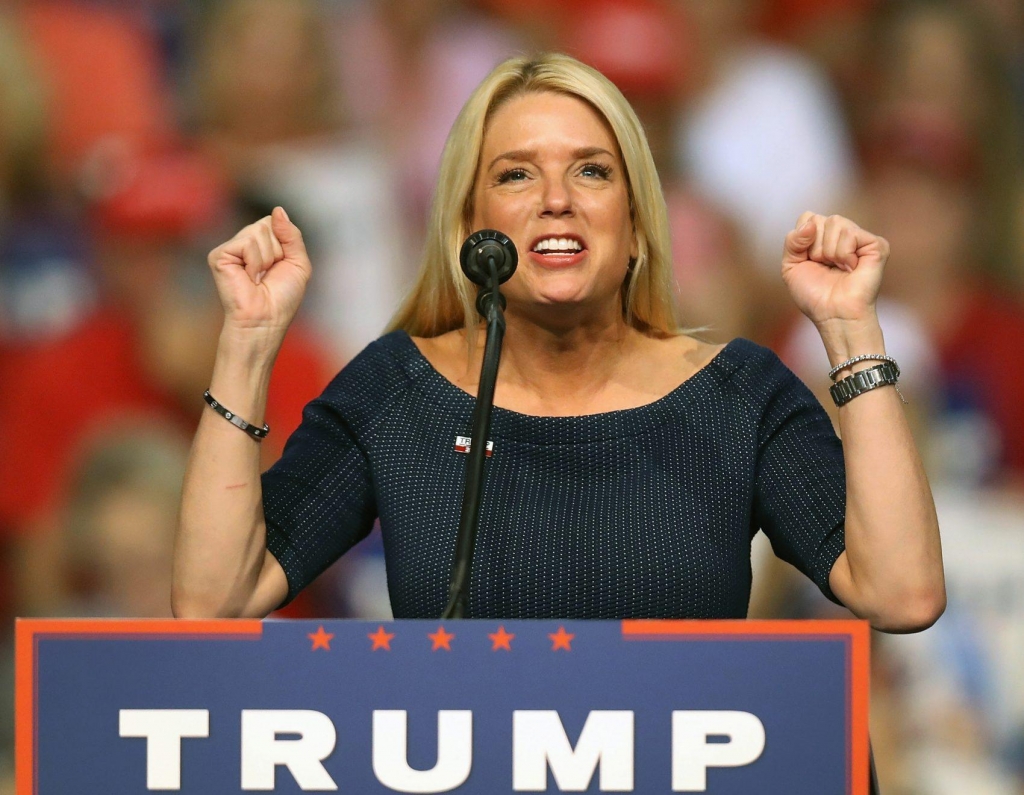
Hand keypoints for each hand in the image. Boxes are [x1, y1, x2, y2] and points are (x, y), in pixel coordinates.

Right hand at [207, 206, 311, 332]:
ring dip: (266, 259)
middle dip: (277, 251)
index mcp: (261, 244)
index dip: (285, 243)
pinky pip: (247, 243)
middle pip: (267, 224)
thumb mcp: (298, 262)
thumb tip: (277, 209)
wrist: (265, 320)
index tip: (281, 266)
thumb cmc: (281, 298)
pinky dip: (255, 262)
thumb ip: (291, 234)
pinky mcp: (219, 255)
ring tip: (258, 278)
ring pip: (258, 231)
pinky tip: (248, 278)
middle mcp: (244, 243)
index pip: (276, 222)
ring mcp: (230, 248)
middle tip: (268, 274)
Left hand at [781, 212, 887, 326]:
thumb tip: (810, 224)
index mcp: (824, 237)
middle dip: (814, 247)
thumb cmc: (815, 294)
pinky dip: (844, 254)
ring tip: (838, 268)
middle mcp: (843, 234)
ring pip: (835, 222)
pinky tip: (851, 268)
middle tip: (825, 266)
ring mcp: (860, 238)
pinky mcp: (876, 244)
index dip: (802, 240)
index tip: (809, 261)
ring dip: (829, 252)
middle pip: (819, 219)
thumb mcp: (791, 266)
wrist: (833, 314)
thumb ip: (792, 241)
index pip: (808, 217)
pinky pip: (850, 233)